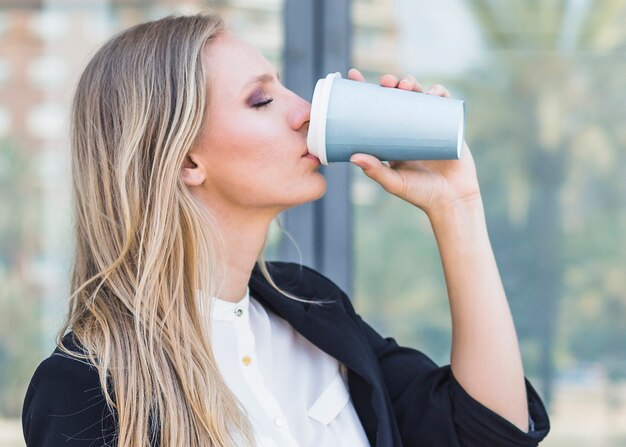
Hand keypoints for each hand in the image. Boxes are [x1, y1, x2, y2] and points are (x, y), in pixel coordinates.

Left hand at [347, 68, 480, 215]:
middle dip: (390, 83)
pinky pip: (444, 103)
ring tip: (406, 84)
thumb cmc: (420, 194)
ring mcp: (428, 124)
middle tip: (386, 82)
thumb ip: (376, 171)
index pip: (374, 108)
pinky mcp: (448, 125)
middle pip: (397, 96)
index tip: (354, 75)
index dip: (365, 90)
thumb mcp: (394, 183)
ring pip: (418, 95)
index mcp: (390, 138)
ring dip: (411, 82)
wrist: (453, 200)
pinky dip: (439, 93)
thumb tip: (353, 156)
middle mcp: (407, 127)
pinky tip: (433, 92)